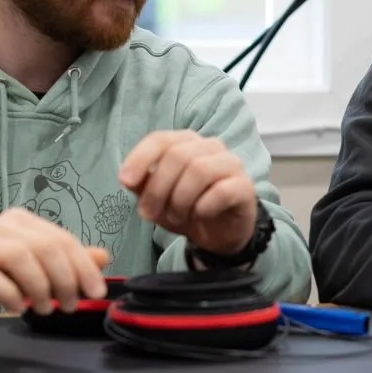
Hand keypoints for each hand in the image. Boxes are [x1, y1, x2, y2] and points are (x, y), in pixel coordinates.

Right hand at [0, 209, 110, 324]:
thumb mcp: (32, 269)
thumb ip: (66, 261)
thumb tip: (104, 257)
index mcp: (21, 221)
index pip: (61, 238)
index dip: (83, 265)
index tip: (97, 292)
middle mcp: (0, 225)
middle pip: (44, 246)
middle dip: (65, 278)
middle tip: (72, 305)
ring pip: (19, 256)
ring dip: (40, 286)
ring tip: (47, 309)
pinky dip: (10, 293)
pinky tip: (19, 308)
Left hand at [118, 130, 259, 256]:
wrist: (220, 233)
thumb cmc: (187, 208)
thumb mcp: (157, 198)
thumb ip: (142, 184)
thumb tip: (128, 178)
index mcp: (186, 143)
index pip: (160, 139)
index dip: (140, 158)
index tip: (125, 181)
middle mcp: (210, 147)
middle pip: (177, 156)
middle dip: (158, 189)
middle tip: (150, 214)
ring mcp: (231, 164)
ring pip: (199, 170)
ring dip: (180, 200)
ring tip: (176, 218)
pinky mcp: (245, 187)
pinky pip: (221, 191)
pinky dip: (204, 207)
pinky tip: (200, 216)